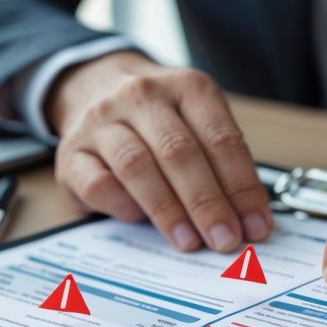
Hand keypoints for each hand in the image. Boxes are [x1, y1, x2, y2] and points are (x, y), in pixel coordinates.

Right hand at [47, 50, 272, 251]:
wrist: (93, 86)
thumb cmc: (157, 117)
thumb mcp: (197, 121)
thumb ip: (220, 164)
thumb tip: (247, 220)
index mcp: (186, 87)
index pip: (221, 139)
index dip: (242, 187)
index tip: (256, 225)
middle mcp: (142, 97)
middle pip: (180, 153)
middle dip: (207, 203)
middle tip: (225, 239)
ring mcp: (101, 122)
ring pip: (137, 167)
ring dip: (168, 211)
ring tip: (189, 241)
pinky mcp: (70, 152)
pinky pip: (98, 184)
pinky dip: (123, 206)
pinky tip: (140, 220)